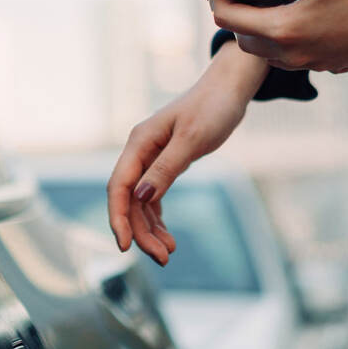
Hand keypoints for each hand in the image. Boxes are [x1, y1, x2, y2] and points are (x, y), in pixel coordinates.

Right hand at [108, 43, 267, 263]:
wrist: (229, 89)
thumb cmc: (212, 108)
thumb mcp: (192, 139)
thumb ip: (166, 168)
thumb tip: (142, 197)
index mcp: (139, 142)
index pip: (119, 186)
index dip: (118, 217)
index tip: (125, 246)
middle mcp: (140, 151)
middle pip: (129, 199)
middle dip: (140, 231)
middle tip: (162, 258)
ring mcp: (150, 158)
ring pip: (140, 202)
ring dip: (150, 229)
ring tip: (168, 254)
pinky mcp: (165, 163)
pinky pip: (153, 197)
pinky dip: (158, 219)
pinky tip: (168, 237)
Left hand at [197, 0, 347, 72]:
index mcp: (284, 31)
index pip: (231, 19)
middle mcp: (294, 55)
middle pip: (244, 39)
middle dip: (234, 16)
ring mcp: (313, 64)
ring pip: (268, 51)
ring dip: (257, 30)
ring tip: (261, 3)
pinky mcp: (330, 64)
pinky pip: (293, 55)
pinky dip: (283, 38)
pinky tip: (295, 18)